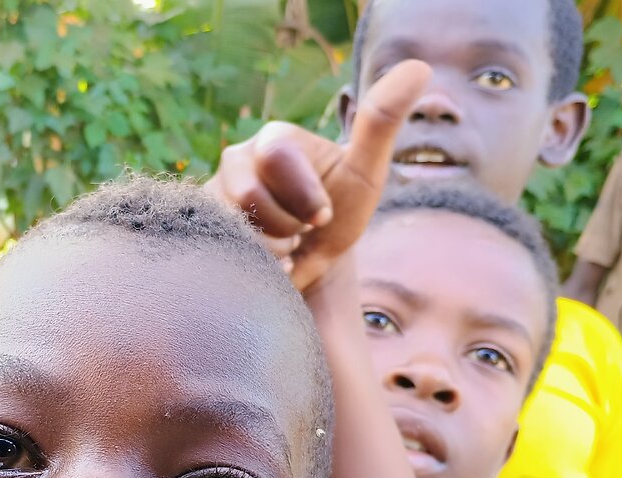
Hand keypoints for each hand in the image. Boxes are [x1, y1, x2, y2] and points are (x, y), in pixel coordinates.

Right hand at [206, 59, 430, 289]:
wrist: (314, 259)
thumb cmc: (341, 210)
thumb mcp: (366, 171)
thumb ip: (381, 123)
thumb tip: (418, 67)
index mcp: (274, 140)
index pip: (277, 160)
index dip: (304, 197)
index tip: (323, 216)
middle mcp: (236, 161)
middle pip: (250, 197)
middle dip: (286, 227)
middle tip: (303, 230)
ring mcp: (214, 195)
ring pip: (235, 229)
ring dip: (270, 251)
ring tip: (284, 245)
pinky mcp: (202, 228)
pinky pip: (222, 250)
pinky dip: (251, 266)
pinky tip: (264, 262)